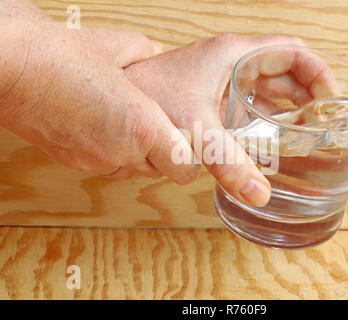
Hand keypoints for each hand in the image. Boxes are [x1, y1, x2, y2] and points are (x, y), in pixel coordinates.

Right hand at [0, 18, 198, 181]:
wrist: (7, 66)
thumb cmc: (59, 54)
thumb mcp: (117, 45)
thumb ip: (147, 52)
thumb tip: (157, 52)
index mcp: (143, 127)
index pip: (185, 169)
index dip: (190, 159)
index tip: (188, 144)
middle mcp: (122, 152)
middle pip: (161, 171)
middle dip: (165, 153)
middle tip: (159, 126)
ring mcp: (95, 161)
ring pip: (134, 169)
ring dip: (138, 153)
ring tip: (127, 122)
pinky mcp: (74, 162)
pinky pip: (107, 164)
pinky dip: (112, 151)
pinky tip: (101, 123)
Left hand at [125, 34, 337, 206]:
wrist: (118, 103)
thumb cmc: (150, 98)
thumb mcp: (198, 130)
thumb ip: (231, 163)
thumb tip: (260, 193)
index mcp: (235, 54)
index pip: (291, 51)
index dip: (317, 71)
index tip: (331, 98)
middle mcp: (233, 65)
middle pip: (286, 73)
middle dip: (308, 95)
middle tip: (325, 123)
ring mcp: (225, 83)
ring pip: (271, 90)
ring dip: (291, 109)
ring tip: (309, 133)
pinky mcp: (217, 102)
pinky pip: (254, 106)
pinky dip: (270, 120)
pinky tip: (278, 140)